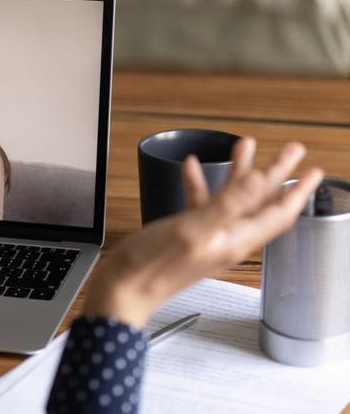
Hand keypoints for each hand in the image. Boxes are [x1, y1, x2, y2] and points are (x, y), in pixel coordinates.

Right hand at [83, 138, 323, 327]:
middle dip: (277, 174)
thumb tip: (257, 181)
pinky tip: (190, 168)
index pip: (278, 213)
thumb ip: (225, 205)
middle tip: (290, 150)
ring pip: (233, 200)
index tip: (313, 170)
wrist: (122, 290)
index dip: (298, 191)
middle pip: (261, 202)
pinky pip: (201, 204)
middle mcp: (225, 238)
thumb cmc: (152, 267)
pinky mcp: (186, 235)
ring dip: (241, 173)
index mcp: (233, 239)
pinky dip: (199, 184)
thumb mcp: (191, 231)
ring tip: (244, 147)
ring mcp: (206, 237)